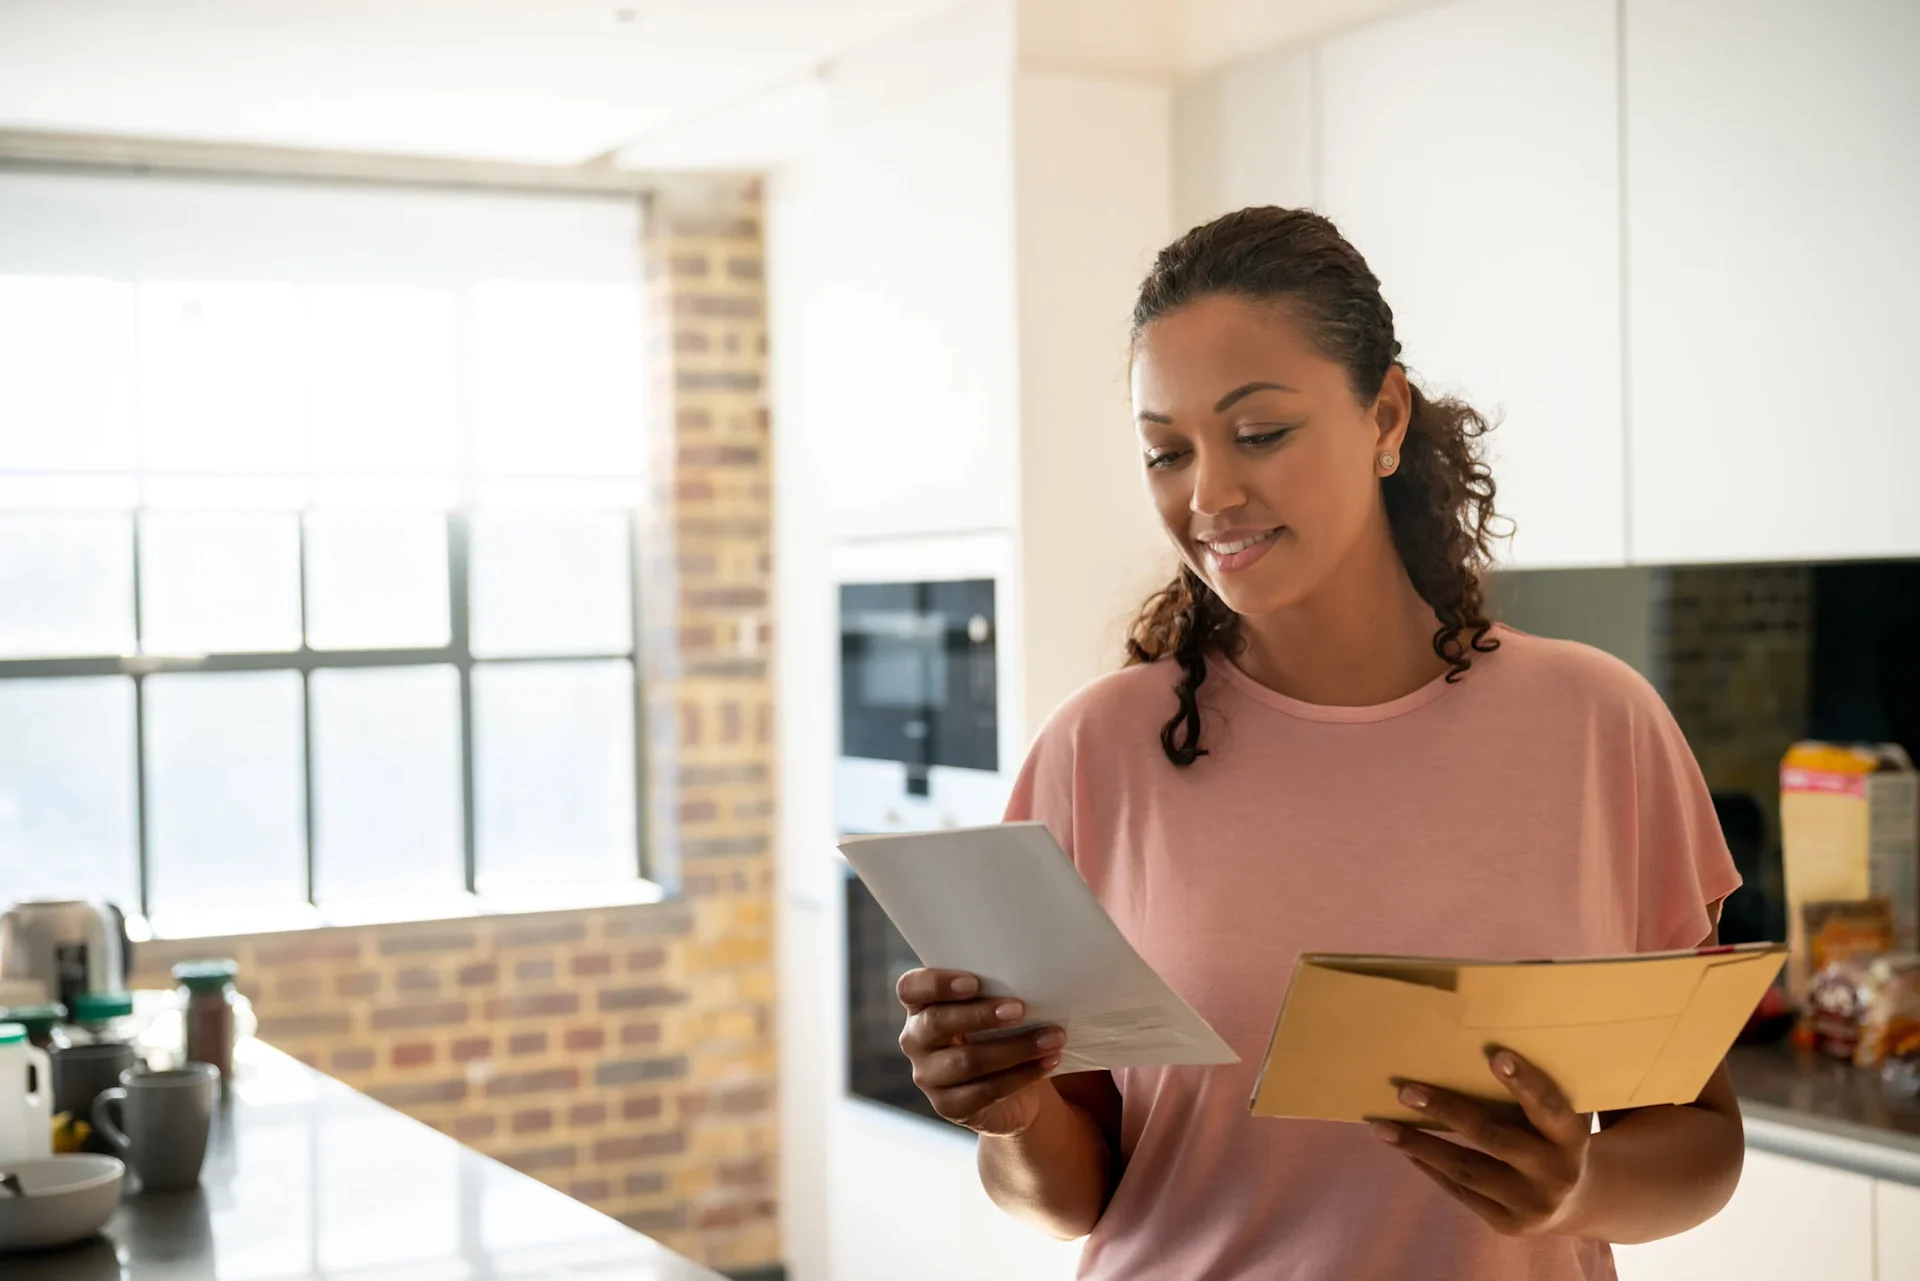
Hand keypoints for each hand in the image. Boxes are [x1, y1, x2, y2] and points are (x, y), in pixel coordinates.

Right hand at [896, 968, 1064, 1136]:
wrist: (1010, 1088)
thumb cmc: (1000, 1032)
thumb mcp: (992, 1008)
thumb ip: (995, 992)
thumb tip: (1031, 977)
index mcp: (920, 1006)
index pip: (911, 988)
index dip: (937, 983)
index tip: (974, 982)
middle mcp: (915, 1040)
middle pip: (936, 1023)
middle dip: (981, 1015)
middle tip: (1020, 1009)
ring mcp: (928, 1076)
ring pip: (967, 1061)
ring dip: (1015, 1048)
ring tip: (1052, 1037)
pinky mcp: (948, 1106)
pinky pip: (986, 1091)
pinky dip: (1022, 1075)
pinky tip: (1047, 1062)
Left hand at [1371, 1048, 1591, 1237]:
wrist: (1575, 1201)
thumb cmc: (1553, 1136)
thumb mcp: (1556, 1116)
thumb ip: (1528, 1092)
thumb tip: (1467, 1046)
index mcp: (1572, 1138)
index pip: (1549, 1107)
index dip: (1525, 1083)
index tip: (1496, 1056)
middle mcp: (1555, 1174)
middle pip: (1494, 1138)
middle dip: (1447, 1111)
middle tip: (1405, 1090)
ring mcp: (1530, 1203)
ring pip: (1467, 1169)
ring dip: (1419, 1145)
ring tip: (1381, 1127)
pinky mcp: (1506, 1223)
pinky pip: (1460, 1190)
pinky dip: (1429, 1166)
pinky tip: (1403, 1146)